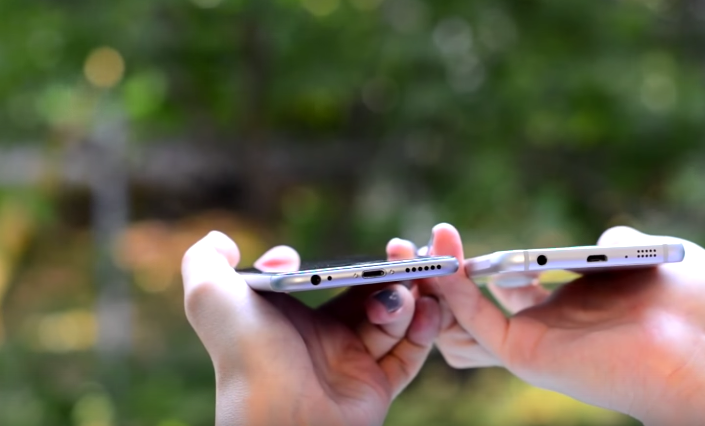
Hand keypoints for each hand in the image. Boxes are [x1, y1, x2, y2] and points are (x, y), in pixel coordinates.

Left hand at [182, 231, 440, 425]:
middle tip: (407, 254)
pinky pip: (410, 354)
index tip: (353, 257)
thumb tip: (224, 238)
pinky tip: (427, 307)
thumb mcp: (211, 295)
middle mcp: (324, 339)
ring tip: (412, 285)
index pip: (332, 280)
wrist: (278, 417)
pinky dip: (424, 329)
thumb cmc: (244, 353)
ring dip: (407, 297)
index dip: (349, 264)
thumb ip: (206, 259)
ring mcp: (352, 364)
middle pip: (371, 295)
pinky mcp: (377, 387)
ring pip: (394, 320)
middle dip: (392, 272)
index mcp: (293, 317)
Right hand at [388, 224, 704, 425]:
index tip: (451, 232)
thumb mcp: (659, 256)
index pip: (516, 286)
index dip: (486, 263)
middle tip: (413, 243)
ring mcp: (538, 339)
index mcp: (578, 304)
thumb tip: (601, 239)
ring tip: (405, 248)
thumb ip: (622, 241)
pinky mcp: (530, 352)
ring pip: (470, 316)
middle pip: (483, 303)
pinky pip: (480, 320)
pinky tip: (437, 260)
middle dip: (446, 274)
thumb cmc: (698, 310)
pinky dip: (454, 291)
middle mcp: (552, 323)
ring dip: (437, 281)